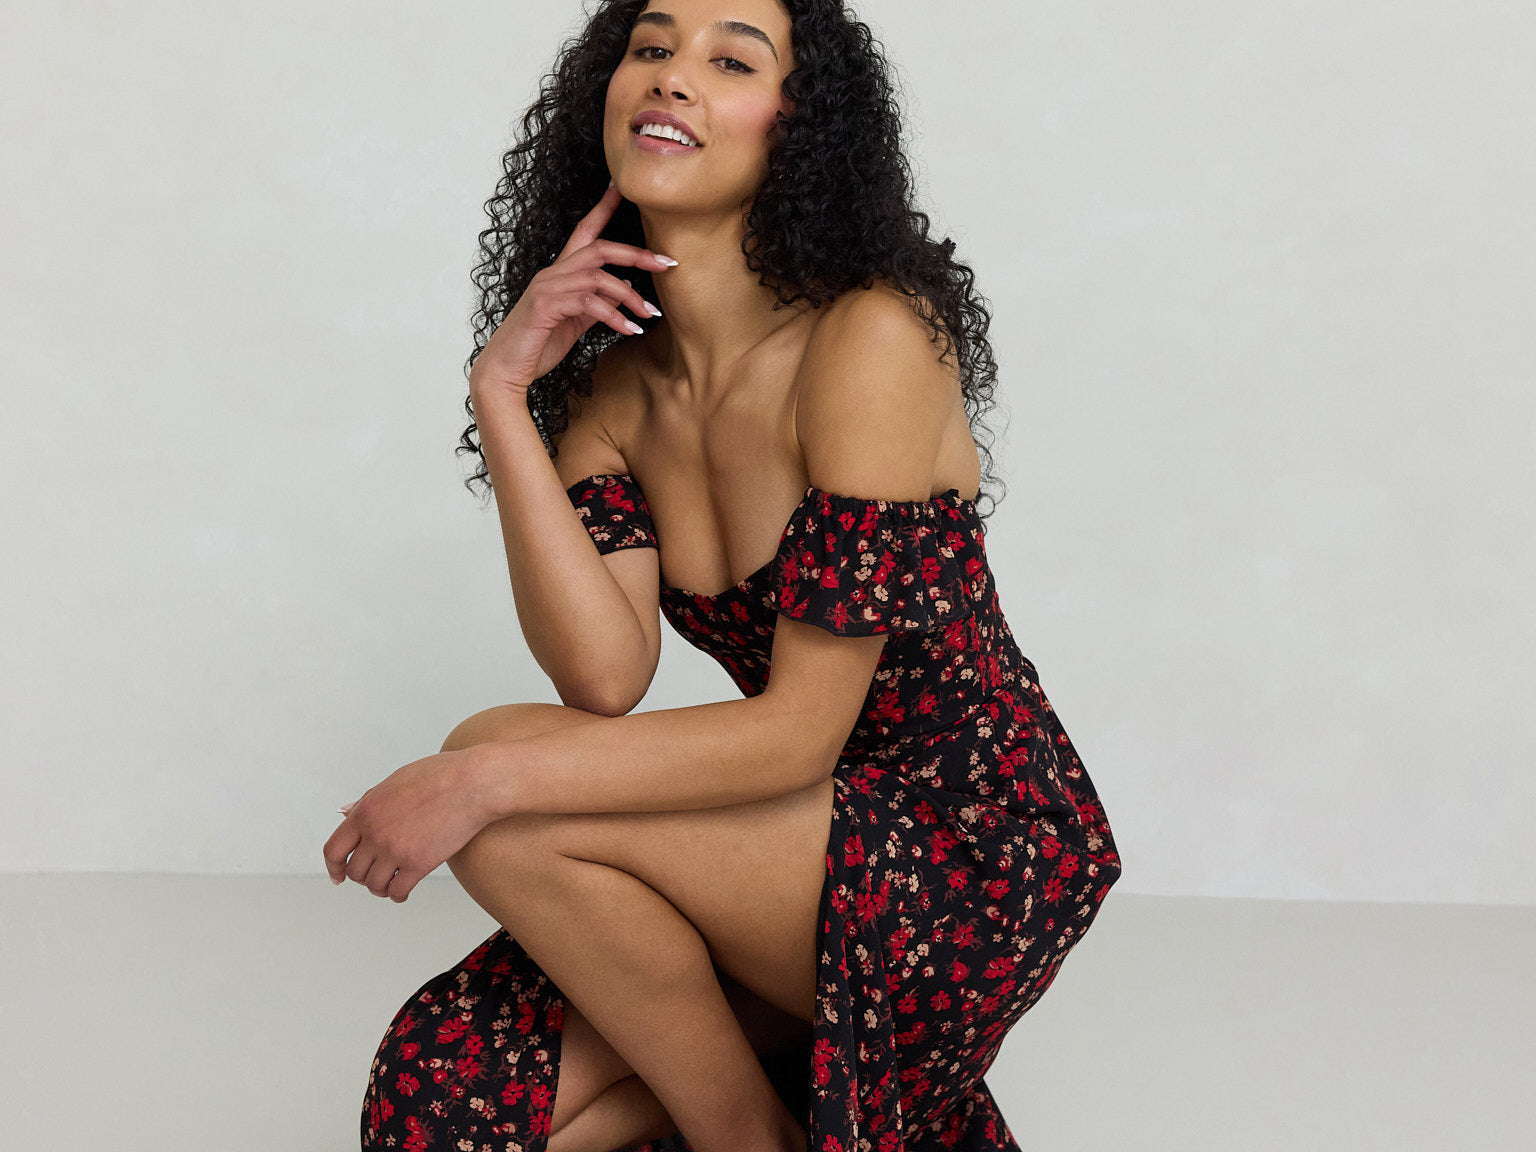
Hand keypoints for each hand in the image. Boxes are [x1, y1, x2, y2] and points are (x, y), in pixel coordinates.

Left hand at [322, 748, 489, 901]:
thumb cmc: (440, 776)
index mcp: (366, 811)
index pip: (334, 850)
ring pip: (374, 885)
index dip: (333, 868)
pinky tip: (404, 890)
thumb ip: (367, 800)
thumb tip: (345, 813)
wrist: (473, 783)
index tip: (338, 876)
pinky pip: (398, 891)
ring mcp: (396, 850)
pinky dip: (398, 894)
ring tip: (390, 884)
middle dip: (362, 877)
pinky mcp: (419, 864)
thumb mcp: (395, 781)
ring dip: (380, 888)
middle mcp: (375, 833)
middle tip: (375, 876)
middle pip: (354, 871)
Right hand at [468, 180, 675, 401]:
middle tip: (666, 263)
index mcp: (560, 273)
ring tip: (648, 314)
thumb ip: (599, 304)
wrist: (507, 368)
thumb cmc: (539, 344)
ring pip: (597, 276)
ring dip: (629, 295)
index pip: (584, 231)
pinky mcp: (545, 306)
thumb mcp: (577, 321)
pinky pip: (588, 302)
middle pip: (598, 248)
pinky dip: (613, 316)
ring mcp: (547, 287)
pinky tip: (629, 329)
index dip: (603, 208)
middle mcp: (552, 273)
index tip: (622, 189)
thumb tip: (626, 291)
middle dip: (635, 255)